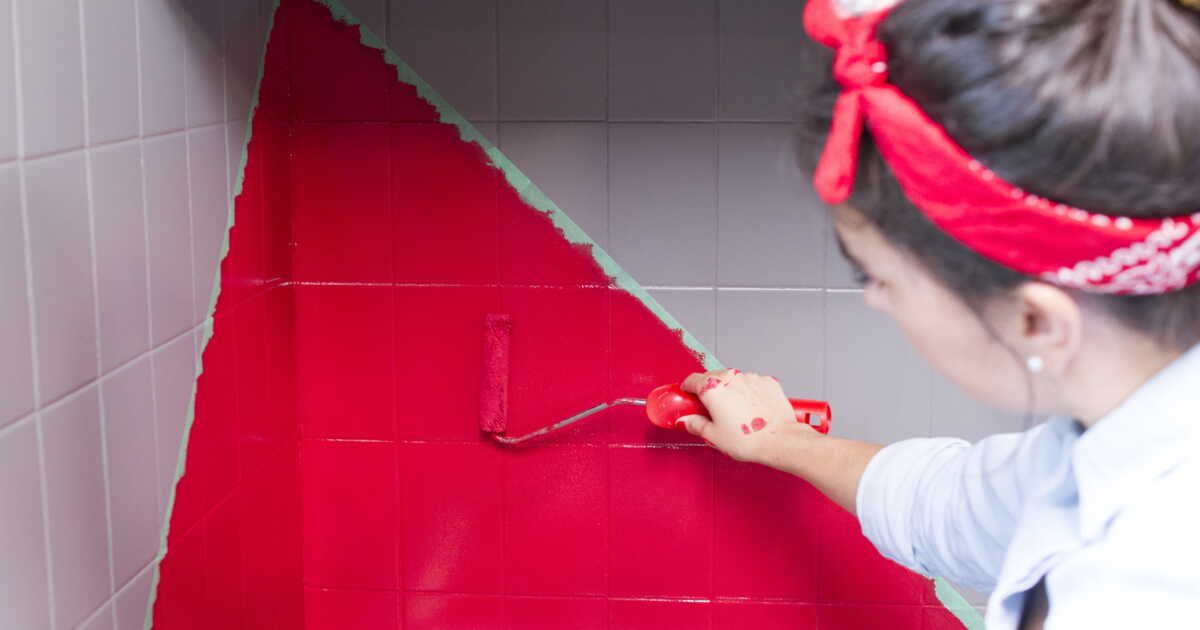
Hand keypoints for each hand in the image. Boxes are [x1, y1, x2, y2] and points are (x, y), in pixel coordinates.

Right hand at [679, 368, 812, 463]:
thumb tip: (686, 421)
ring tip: (736, 413)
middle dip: (710, 391)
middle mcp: (731, 378)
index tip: (687, 395)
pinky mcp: (767, 382)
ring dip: (731, 391)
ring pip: (734, 380)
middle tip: (711, 409)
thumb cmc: (749, 440)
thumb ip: (695, 424)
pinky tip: (752, 410)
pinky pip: (752, 384)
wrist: (780, 440)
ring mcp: (751, 378)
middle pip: (713, 378)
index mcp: (713, 389)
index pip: (692, 380)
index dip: (687, 388)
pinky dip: (749, 392)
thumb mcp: (713, 436)